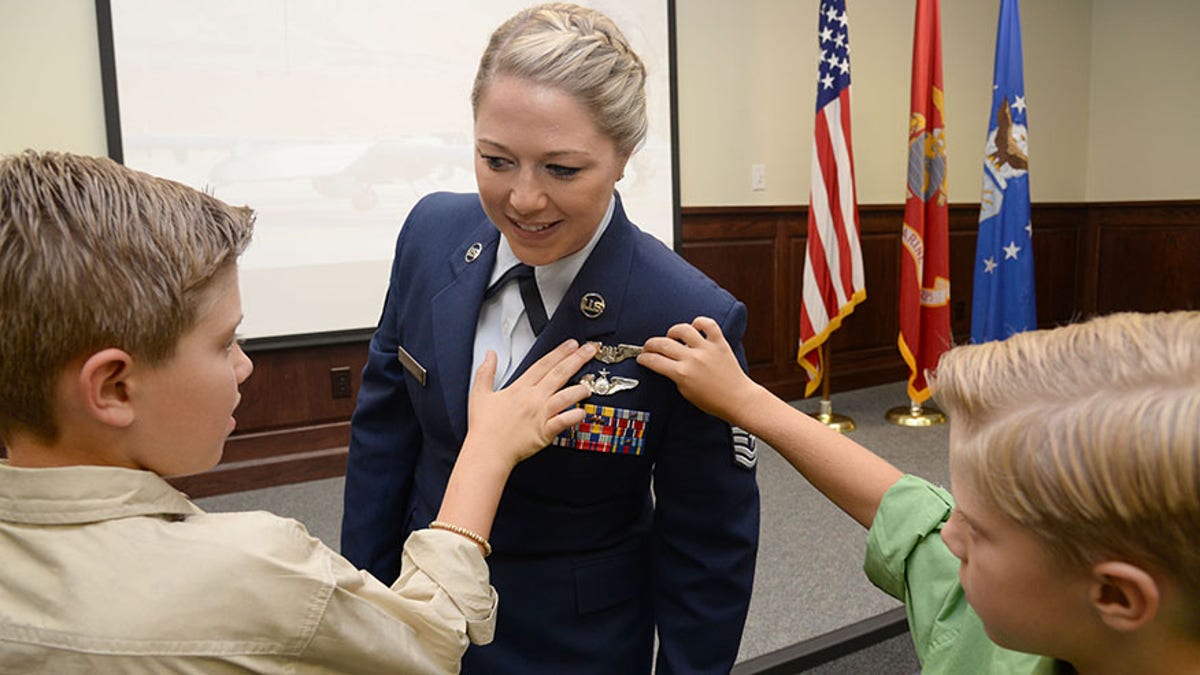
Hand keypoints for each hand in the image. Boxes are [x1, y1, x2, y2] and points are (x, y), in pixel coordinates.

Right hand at [465, 339, 594, 468]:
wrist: (486, 452)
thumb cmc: (484, 427)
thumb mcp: (479, 393)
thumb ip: (486, 371)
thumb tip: (490, 354)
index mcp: (519, 388)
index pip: (543, 364)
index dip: (559, 352)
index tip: (572, 344)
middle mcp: (533, 399)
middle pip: (559, 374)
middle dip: (577, 359)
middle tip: (590, 349)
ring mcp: (540, 415)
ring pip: (566, 396)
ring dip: (580, 389)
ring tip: (590, 385)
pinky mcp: (544, 432)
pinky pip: (563, 421)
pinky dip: (574, 416)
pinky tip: (583, 411)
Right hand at [637, 317, 757, 422]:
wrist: (738, 399)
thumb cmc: (713, 401)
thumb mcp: (685, 393)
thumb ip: (674, 376)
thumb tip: (666, 364)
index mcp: (682, 374)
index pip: (654, 361)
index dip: (644, 358)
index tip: (642, 357)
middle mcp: (693, 359)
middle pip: (663, 344)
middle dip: (651, 345)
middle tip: (649, 347)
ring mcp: (707, 349)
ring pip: (683, 329)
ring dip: (673, 331)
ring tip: (671, 336)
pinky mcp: (720, 343)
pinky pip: (708, 324)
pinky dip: (699, 322)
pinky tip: (695, 328)